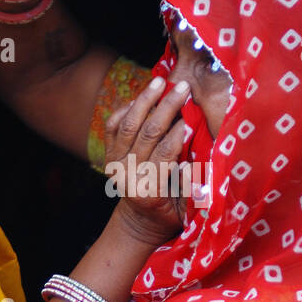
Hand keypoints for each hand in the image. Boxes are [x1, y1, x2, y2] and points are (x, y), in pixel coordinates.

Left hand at [104, 76, 189, 243]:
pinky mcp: (108, 154)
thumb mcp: (186, 211)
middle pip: (147, 133)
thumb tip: (189, 164)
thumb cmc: (170, 213)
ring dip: (145, 100)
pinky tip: (143, 95)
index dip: (179, 132)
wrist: (139, 220)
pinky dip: (126, 108)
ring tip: (160, 81)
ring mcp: (114, 163)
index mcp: (148, 191)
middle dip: (166, 107)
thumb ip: (190, 190)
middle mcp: (127, 175)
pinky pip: (113, 125)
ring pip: (128, 125)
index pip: (165, 153)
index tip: (193, 113)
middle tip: (183, 87)